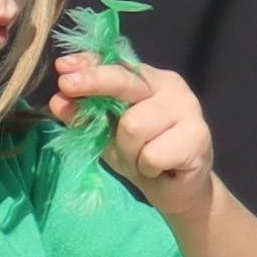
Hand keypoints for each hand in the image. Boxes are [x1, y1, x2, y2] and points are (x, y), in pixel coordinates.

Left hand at [58, 52, 224, 221]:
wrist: (176, 192)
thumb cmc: (140, 157)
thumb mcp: (106, 135)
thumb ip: (87, 116)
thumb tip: (58, 100)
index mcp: (148, 80)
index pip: (116, 65)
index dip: (90, 65)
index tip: (63, 67)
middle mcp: (170, 86)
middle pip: (125, 82)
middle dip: (94, 82)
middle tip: (66, 85)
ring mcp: (188, 108)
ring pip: (133, 125)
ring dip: (128, 152)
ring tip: (141, 160)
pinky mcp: (198, 136)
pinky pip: (152, 154)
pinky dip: (146, 167)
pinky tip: (159, 169)